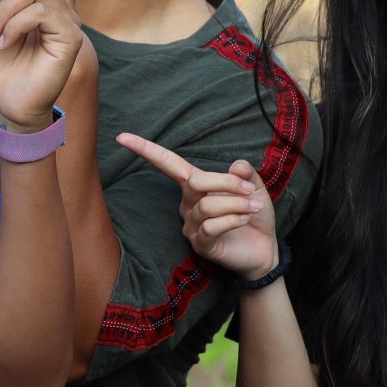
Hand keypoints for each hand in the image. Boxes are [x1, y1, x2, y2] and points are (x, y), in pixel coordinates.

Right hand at [115, 133, 280, 280]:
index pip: (168, 163)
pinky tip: (244, 220)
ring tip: (253, 208)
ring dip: (235, 204)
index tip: (122, 138)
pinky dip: (232, 220)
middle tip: (250, 190)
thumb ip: (245, 174)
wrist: (264, 248)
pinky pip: (210, 227)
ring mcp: (191, 225)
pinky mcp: (200, 244)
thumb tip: (236, 165)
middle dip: (226, 183)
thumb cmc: (253, 215)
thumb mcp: (254, 188)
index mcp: (195, 185)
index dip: (146, 150)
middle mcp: (187, 203)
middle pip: (195, 183)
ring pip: (206, 206)